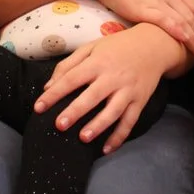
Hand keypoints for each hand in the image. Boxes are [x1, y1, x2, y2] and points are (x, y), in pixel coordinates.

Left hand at [34, 24, 178, 153]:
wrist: (154, 44)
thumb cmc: (118, 46)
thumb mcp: (92, 47)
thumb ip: (68, 64)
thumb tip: (48, 86)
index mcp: (98, 62)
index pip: (72, 78)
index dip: (55, 93)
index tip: (39, 107)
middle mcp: (113, 76)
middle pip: (92, 96)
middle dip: (76, 111)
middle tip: (59, 125)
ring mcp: (128, 89)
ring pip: (113, 111)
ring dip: (98, 125)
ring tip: (83, 138)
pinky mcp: (140, 100)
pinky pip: (130, 121)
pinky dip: (120, 136)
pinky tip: (107, 149)